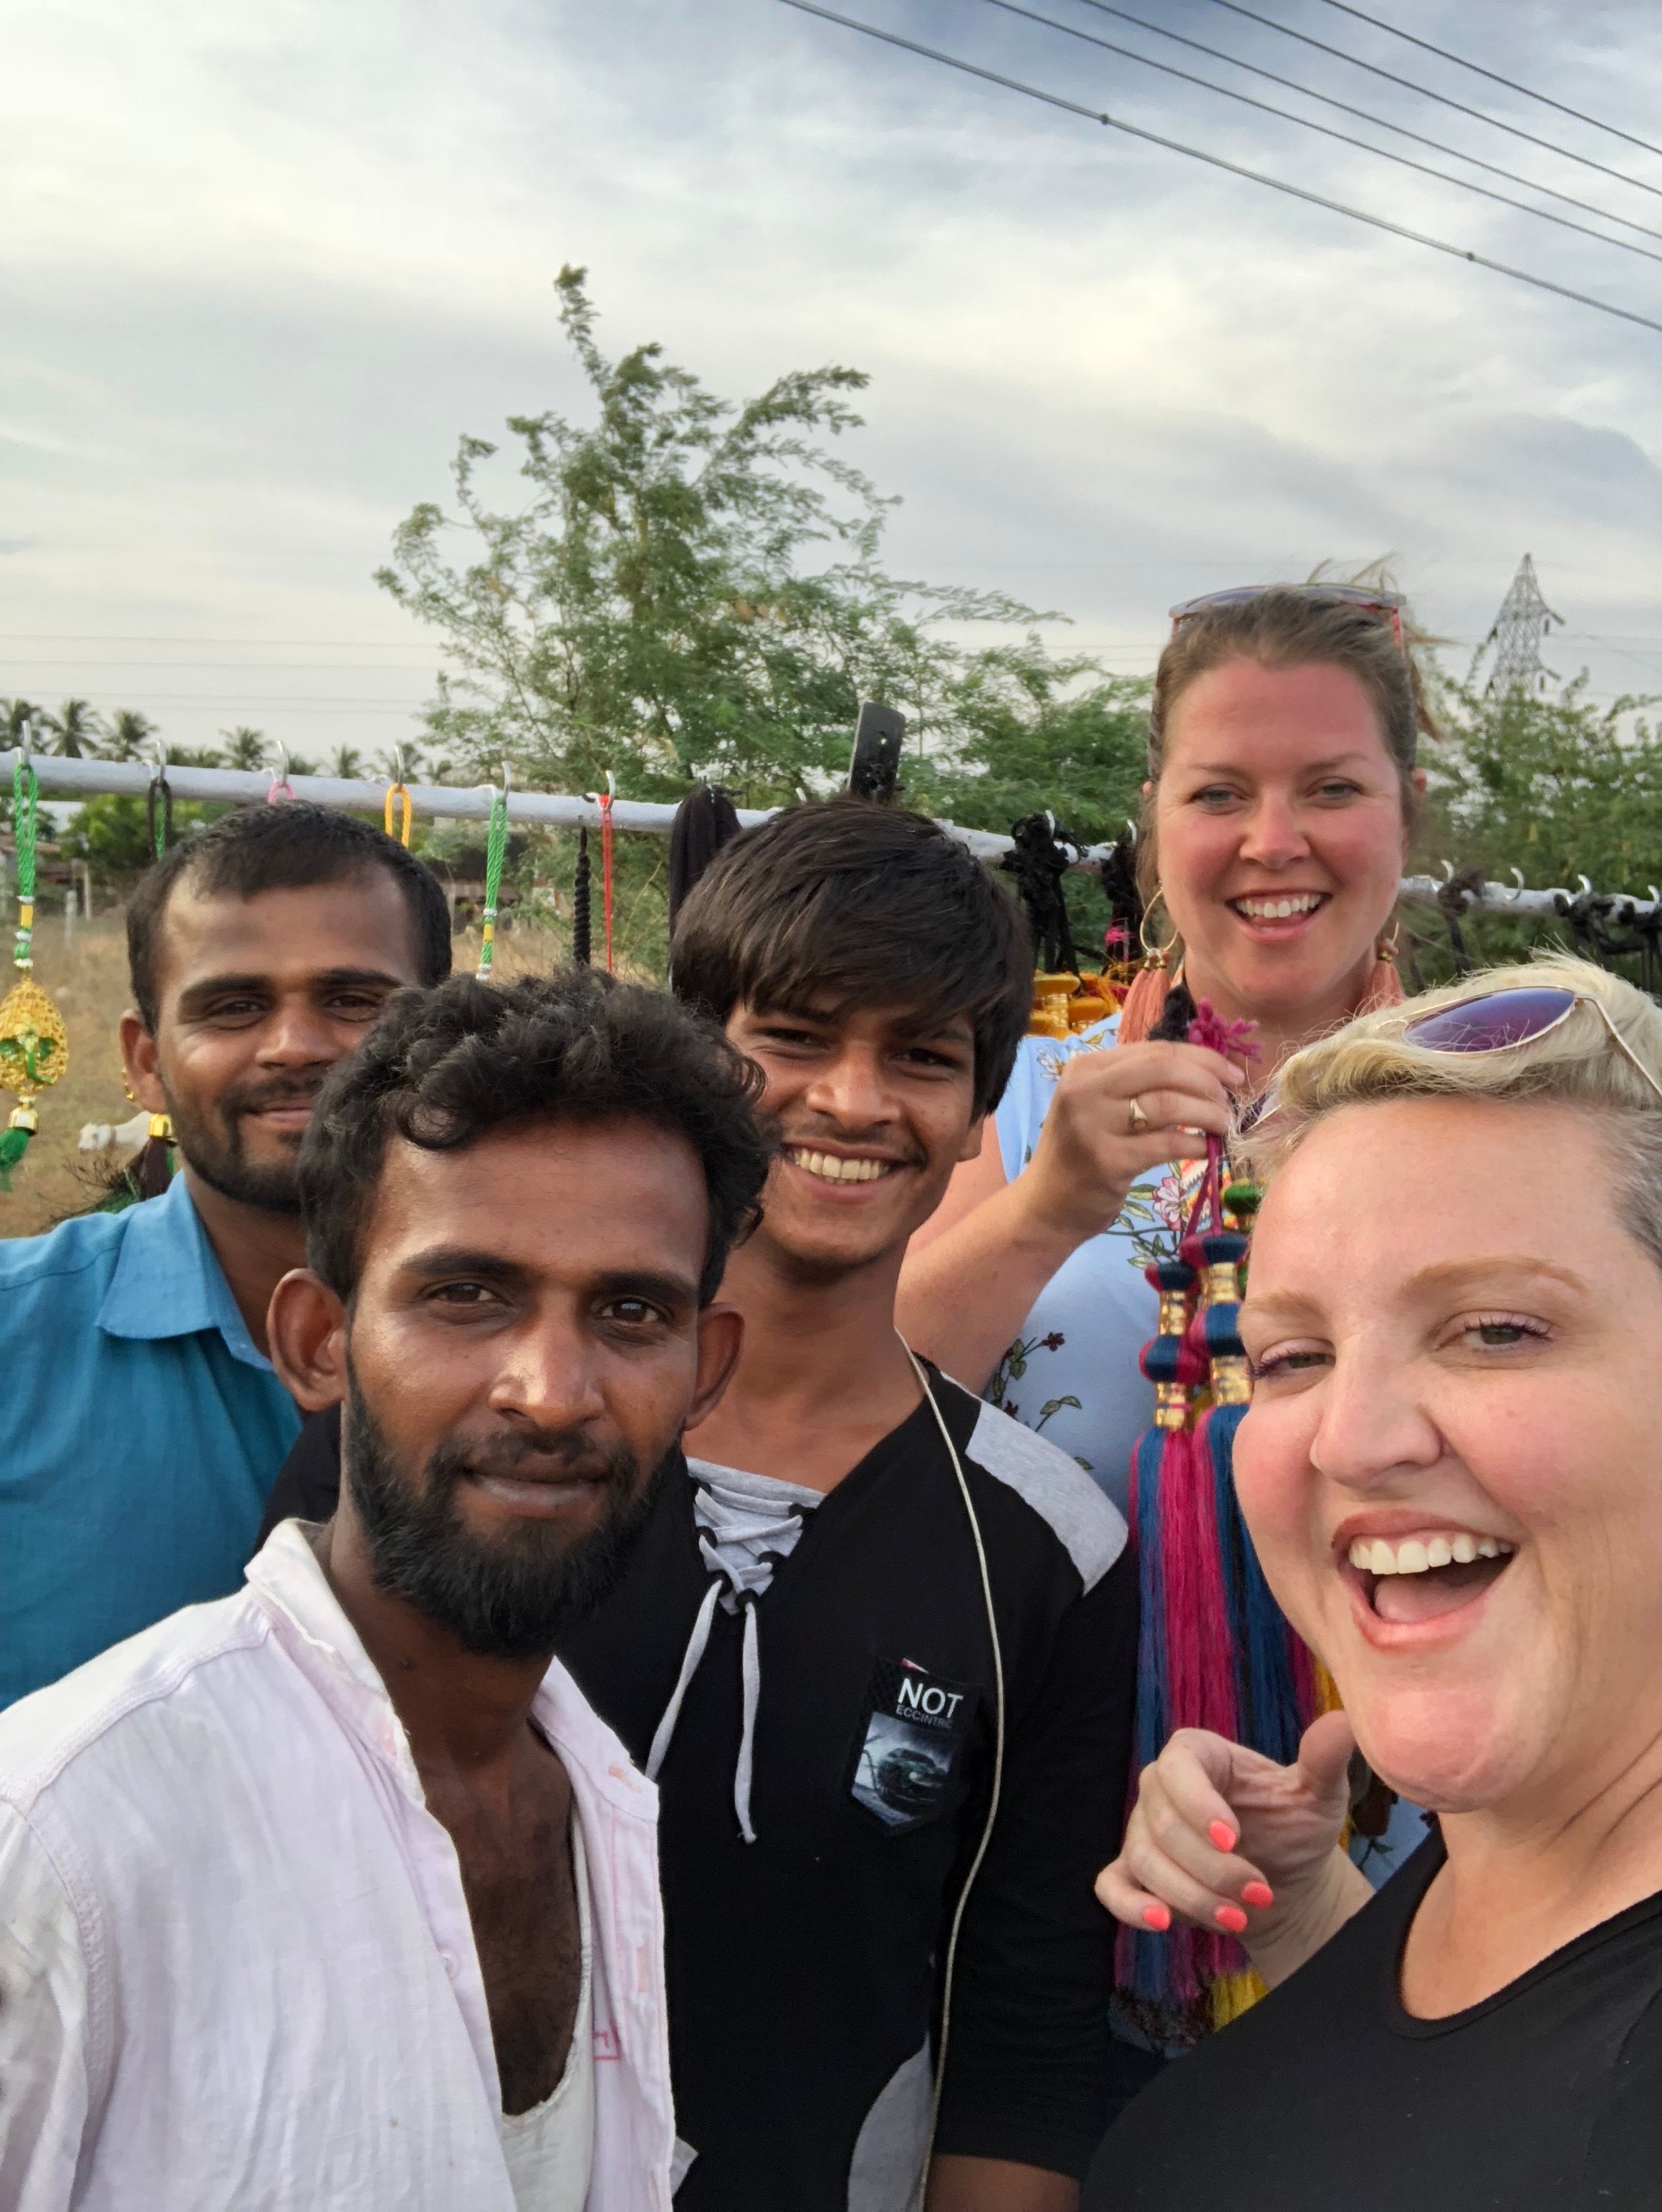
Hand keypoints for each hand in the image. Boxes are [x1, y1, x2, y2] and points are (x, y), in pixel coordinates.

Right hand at [1017, 1040, 1245, 1248]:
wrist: (1045, 1206)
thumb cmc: (1081, 1153)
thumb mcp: (1100, 1106)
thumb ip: (1138, 1085)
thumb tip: (1207, 1073)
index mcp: (1085, 1067)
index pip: (1156, 1050)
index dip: (1203, 1058)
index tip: (1232, 1074)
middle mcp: (1084, 1089)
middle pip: (1163, 1068)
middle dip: (1209, 1081)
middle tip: (1230, 1100)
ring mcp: (1093, 1125)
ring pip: (1169, 1103)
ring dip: (1208, 1113)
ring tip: (1224, 1125)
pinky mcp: (1107, 1161)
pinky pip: (1166, 1144)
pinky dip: (1195, 1144)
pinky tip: (1206, 1149)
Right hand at [1096, 1713, 1358, 1967]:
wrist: (1286, 1884)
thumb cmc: (1296, 1829)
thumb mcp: (1317, 1795)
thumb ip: (1323, 1760)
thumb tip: (1343, 1721)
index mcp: (1199, 1755)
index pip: (1178, 1767)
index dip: (1198, 1803)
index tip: (1233, 1839)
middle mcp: (1161, 1789)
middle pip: (1162, 1824)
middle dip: (1211, 1868)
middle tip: (1259, 1893)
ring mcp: (1142, 1832)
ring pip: (1145, 1860)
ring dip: (1192, 1895)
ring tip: (1239, 1918)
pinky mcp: (1135, 1874)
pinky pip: (1112, 1886)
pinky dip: (1131, 1905)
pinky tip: (1163, 1922)